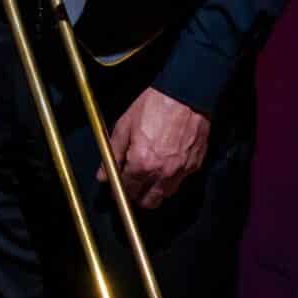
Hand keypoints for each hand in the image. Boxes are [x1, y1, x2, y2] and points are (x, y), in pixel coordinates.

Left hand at [107, 87, 208, 209]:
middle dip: (137, 196)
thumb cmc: (153, 106)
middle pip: (148, 201)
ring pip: (166, 195)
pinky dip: (170, 180)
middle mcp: (163, 173)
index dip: (118, 191)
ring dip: (154, 192)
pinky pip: (180, 182)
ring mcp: (181, 172)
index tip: (114, 188)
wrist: (185, 96)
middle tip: (130, 186)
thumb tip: (103, 175)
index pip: (127, 189)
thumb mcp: (124, 126)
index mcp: (142, 164)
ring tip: (146, 179)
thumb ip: (113, 153)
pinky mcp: (195, 166)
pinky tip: (164, 167)